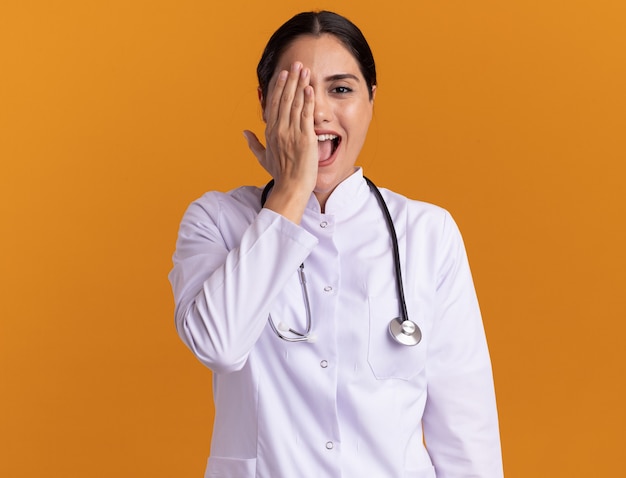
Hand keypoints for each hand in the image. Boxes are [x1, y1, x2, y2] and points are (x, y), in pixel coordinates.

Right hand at [243, 62, 317, 222]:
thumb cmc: (280, 175)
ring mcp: (291, 133)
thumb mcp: (263, 158)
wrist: (291, 188)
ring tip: (304, 69)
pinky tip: (310, 88)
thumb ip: (254, 144)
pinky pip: (306, 115)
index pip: (273, 104)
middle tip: (295, 64)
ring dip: (300, 85)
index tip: (282, 74)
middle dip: (289, 80)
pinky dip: (307, 100)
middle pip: (283, 99)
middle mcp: (279, 130)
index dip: (278, 87)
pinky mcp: (305, 138)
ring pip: (295, 103)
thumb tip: (245, 133)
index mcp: (270, 132)